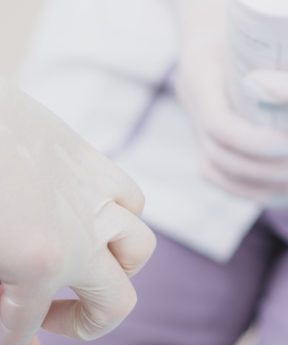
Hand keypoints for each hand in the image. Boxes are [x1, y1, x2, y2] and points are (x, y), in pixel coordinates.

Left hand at [0, 0, 154, 344]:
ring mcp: (95, 194)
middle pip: (117, 300)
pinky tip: (83, 219)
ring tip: (79, 269)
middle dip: (87, 324)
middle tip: (52, 320)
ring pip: (139, 246)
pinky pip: (128, 198)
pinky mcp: (90, 159)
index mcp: (42, 268)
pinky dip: (116, 219)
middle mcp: (83, 235)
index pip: (30, 324)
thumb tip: (7, 280)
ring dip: (115, 270)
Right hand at [172, 0, 287, 199]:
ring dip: (260, 183)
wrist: (217, 26)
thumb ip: (280, 67)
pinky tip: (280, 194)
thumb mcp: (258, 31)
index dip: (253, 141)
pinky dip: (247, 189)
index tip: (286, 142)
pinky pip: (217, 174)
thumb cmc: (249, 23)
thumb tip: (268, 86)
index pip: (220, 125)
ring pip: (217, 169)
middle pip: (220, 155)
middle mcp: (192, 103)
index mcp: (201, 74)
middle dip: (265, 168)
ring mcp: (195, 124)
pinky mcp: (205, 138)